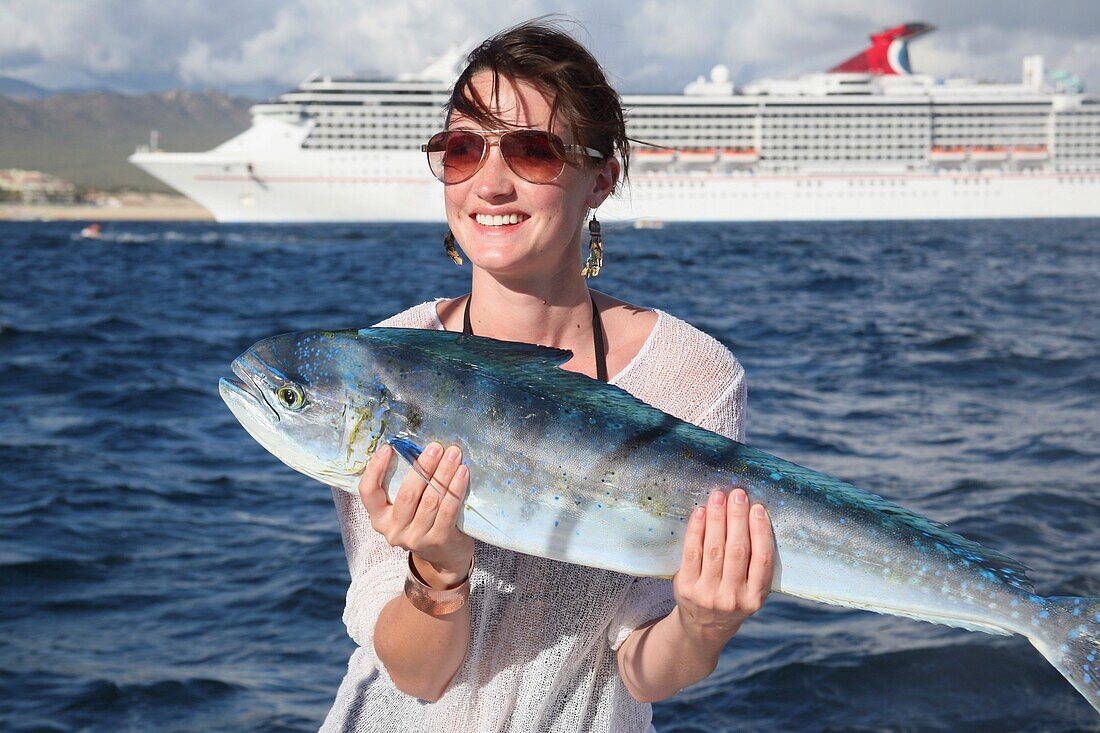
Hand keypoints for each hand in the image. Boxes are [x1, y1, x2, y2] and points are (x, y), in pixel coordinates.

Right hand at [358, 442, 473, 587]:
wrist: (444, 557)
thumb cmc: (424, 522)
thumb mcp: (407, 509)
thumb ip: (406, 486)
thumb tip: (415, 448)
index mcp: (379, 518)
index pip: (368, 491)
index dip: (375, 468)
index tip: (388, 447)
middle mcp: (393, 530)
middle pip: (407, 493)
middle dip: (423, 466)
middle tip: (435, 447)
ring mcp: (415, 538)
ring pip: (430, 500)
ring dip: (443, 473)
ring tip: (453, 454)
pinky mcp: (437, 540)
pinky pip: (448, 509)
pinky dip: (456, 489)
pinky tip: (463, 473)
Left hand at [672, 488, 773, 643]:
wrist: (704, 626)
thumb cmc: (732, 597)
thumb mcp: (751, 590)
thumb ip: (755, 563)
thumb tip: (754, 515)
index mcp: (755, 597)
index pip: (762, 560)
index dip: (761, 532)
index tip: (758, 508)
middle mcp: (733, 597)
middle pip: (737, 550)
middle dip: (737, 518)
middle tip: (738, 494)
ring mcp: (708, 594)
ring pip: (714, 549)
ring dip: (717, 518)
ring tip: (718, 497)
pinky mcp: (687, 587)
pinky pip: (692, 552)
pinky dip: (696, 530)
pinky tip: (700, 512)